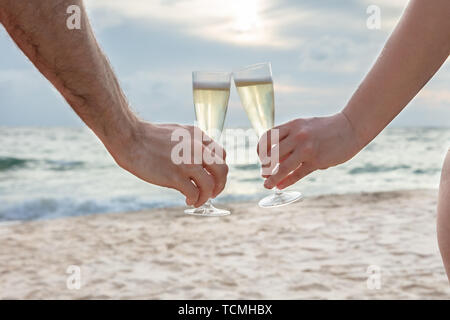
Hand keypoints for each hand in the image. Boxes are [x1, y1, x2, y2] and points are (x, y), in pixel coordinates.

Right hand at [106, 121, 227, 206]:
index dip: (219, 169)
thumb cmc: (149, 137)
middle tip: (212, 193)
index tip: (212, 177)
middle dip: (220, 185)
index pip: (222, 154)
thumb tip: (199, 163)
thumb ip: (191, 144)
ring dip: (206, 196)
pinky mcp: (175, 176)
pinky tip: (188, 200)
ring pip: (210, 185)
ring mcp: (187, 162)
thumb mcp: (178, 133)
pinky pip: (194, 193)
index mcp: (198, 136)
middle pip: (222, 170)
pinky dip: (195, 200)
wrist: (130, 138)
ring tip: (198, 200)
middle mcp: (197, 148)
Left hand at [258, 112, 360, 189]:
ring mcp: (307, 148)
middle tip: (264, 174)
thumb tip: (274, 160)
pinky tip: (280, 186)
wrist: (350, 127)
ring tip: (267, 185)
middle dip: (265, 166)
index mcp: (292, 125)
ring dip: (272, 178)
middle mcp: (297, 136)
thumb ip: (290, 140)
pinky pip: (297, 174)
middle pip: (272, 154)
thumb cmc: (325, 129)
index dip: (260, 150)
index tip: (261, 159)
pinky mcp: (317, 161)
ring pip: (282, 167)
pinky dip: (286, 182)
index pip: (267, 138)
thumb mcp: (304, 127)